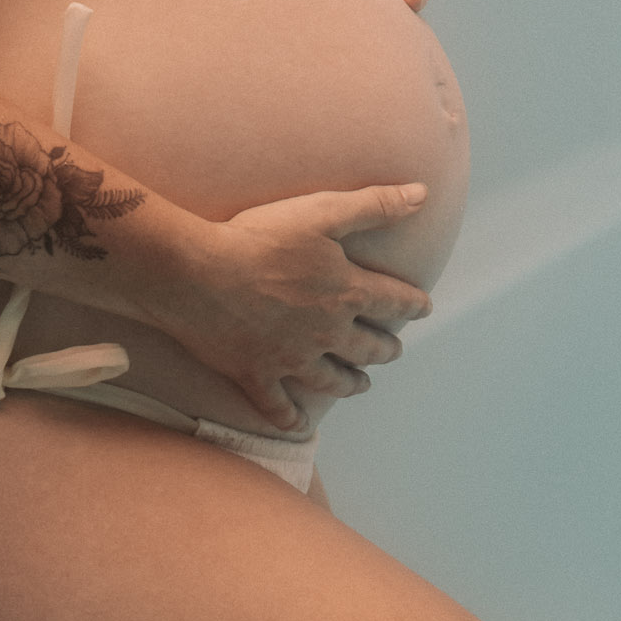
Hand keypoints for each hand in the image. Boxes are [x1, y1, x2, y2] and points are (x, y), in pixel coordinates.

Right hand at [153, 185, 432, 432]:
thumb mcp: (322, 211)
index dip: (413, 303)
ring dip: (350, 384)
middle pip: (367, 347)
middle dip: (385, 349)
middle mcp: (326, 332)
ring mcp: (291, 358)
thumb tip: (422, 194)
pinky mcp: (255, 374)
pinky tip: (298, 426)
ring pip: (332, 381)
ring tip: (360, 385)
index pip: (393, 300)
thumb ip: (375, 205)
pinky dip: (289, 419)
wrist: (196, 273)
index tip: (424, 307)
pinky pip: (277, 406)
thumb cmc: (259, 238)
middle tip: (393, 350)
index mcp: (346, 292)